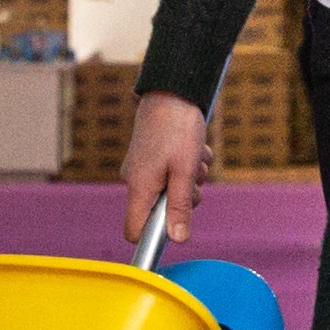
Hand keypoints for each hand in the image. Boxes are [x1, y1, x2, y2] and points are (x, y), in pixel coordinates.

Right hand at [122, 92, 207, 250]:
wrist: (171, 90)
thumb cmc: (177, 129)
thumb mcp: (184, 172)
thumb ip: (180, 207)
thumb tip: (177, 239)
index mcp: (139, 187)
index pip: (135, 231)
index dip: (154, 237)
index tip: (178, 227)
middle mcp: (136, 179)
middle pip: (161, 210)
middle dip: (185, 198)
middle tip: (194, 179)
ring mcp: (143, 167)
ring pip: (172, 188)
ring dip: (191, 177)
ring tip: (195, 155)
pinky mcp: (151, 155)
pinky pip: (173, 171)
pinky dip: (187, 164)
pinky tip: (193, 146)